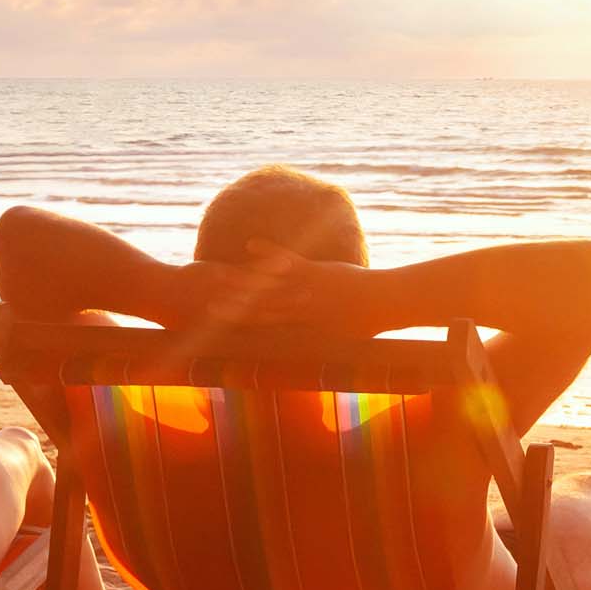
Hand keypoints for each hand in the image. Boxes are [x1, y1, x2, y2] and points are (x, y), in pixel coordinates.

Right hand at [222, 239, 381, 338]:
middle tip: (206, 305)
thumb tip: (313, 345)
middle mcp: (298, 311)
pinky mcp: (314, 272)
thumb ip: (323, 338)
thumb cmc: (366, 321)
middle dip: (232, 307)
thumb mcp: (341, 334)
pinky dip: (267, 253)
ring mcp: (304, 290)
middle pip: (258, 309)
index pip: (266, 328)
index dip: (242, 327)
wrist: (384, 303)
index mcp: (303, 327)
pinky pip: (286, 261)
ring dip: (241, 281)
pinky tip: (249, 244)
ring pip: (267, 287)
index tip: (220, 326)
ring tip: (216, 276)